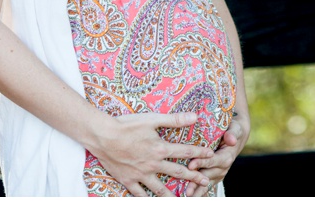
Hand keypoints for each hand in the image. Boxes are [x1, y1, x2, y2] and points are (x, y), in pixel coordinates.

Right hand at [89, 111, 213, 196]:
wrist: (103, 136)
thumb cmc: (127, 125)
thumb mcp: (152, 119)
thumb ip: (174, 119)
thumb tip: (195, 116)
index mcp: (160, 148)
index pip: (185, 152)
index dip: (199, 153)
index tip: (211, 155)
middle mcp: (153, 164)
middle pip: (177, 172)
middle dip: (194, 177)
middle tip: (206, 182)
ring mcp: (141, 175)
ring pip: (160, 189)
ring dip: (173, 196)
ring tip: (183, 200)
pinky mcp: (128, 180)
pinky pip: (139, 194)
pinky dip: (147, 199)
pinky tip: (153, 202)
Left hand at [185, 112, 249, 196]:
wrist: (236, 137)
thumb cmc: (233, 130)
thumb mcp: (235, 129)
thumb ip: (232, 134)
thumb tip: (231, 140)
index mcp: (226, 157)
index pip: (212, 161)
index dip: (202, 163)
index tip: (190, 165)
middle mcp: (222, 168)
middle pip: (207, 176)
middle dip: (196, 183)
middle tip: (186, 191)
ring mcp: (218, 174)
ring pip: (205, 184)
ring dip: (195, 191)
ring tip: (185, 197)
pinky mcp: (213, 176)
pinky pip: (205, 185)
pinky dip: (197, 192)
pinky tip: (186, 196)